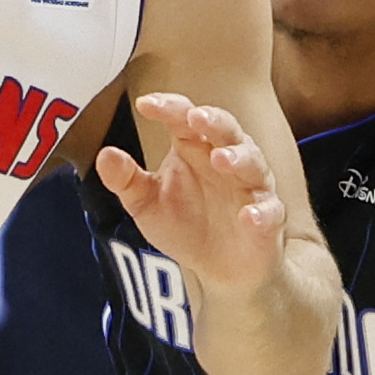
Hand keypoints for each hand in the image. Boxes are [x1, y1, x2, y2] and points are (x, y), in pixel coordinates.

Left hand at [96, 94, 287, 299]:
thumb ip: (126, 180)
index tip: (145, 104)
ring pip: (253, 163)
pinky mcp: (269, 219)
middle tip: (196, 117)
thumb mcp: (146, 204)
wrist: (221, 271)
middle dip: (213, 121)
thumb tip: (104, 155)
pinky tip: (248, 216)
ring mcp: (251, 188)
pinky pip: (270, 211)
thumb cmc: (185, 225)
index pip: (183, 118)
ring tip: (220, 160)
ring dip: (238, 158)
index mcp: (193, 149)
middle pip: (226, 129)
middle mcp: (226, 160)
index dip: (169, 107)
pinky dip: (261, 212)